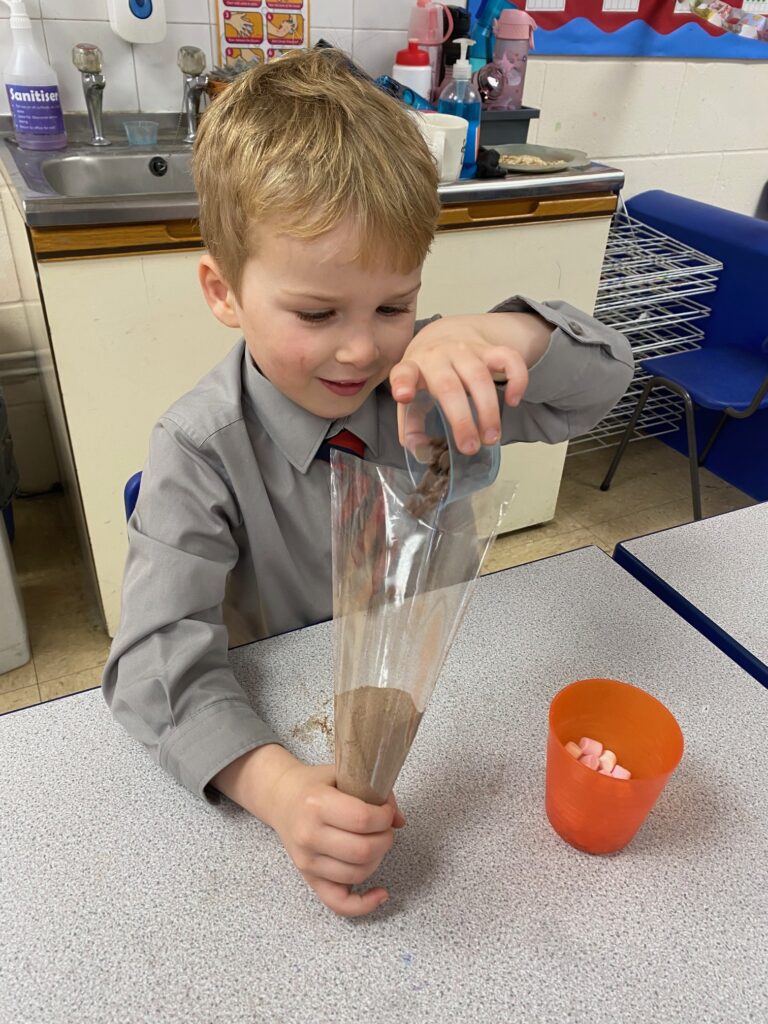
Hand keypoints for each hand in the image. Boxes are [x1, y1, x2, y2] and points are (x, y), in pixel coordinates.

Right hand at [212, 745, 404, 915]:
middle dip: (385, 839)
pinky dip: (364, 905)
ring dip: (378, 860)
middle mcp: (309, 836)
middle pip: (363, 850)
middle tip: (385, 828)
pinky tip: (381, 893)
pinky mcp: (309, 879)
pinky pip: (339, 903)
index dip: (384, 817)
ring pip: (358, 874)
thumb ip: (374, 791)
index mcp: (316, 804)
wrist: (280, 798)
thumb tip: (399, 820)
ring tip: (377, 844)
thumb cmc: (313, 785)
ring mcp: (308, 861)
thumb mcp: (341, 774)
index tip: (386, 812)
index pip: (362, 819)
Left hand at [390, 313, 549, 454]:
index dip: (403, 383)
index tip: (404, 396)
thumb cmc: (427, 371)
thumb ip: (411, 423)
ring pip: (480, 377)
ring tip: (491, 437)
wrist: (446, 333)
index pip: (404, 372)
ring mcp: (466, 350)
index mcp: (414, 367)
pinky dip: (516, 380)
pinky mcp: (490, 348)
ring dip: (488, 410)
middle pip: (449, 386)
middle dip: (461, 420)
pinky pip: (509, 359)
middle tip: (470, 448)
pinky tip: (513, 401)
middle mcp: (439, 356)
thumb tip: (420, 452)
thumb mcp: (412, 392)